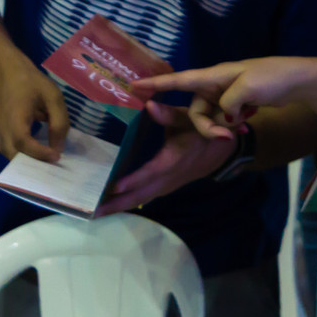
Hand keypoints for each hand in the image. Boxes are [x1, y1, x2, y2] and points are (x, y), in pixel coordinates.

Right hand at [0, 55, 69, 162]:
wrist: (7, 76)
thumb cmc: (31, 84)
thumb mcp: (52, 96)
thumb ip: (58, 120)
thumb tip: (59, 147)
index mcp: (15, 118)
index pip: (23, 142)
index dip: (39, 153)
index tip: (57, 157)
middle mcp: (4, 131)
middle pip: (15, 157)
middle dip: (35, 166)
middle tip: (55, 168)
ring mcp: (1, 136)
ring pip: (13, 159)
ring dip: (30, 165)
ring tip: (50, 166)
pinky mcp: (3, 138)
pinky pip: (13, 154)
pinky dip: (25, 159)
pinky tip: (41, 158)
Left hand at [97, 102, 232, 215]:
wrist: (223, 147)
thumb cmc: (203, 128)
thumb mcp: (190, 118)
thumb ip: (169, 114)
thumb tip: (149, 105)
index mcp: (173, 159)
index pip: (150, 173)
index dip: (132, 180)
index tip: (113, 187)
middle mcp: (169, 177)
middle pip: (140, 195)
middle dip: (117, 204)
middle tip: (93, 211)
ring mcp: (168, 184)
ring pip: (141, 199)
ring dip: (120, 206)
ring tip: (97, 211)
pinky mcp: (167, 186)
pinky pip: (146, 197)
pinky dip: (129, 202)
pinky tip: (115, 203)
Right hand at [133, 56, 316, 140]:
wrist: (301, 81)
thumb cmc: (274, 78)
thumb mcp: (248, 89)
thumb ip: (226, 104)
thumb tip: (221, 117)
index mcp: (215, 75)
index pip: (180, 79)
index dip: (156, 84)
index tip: (132, 85)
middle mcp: (218, 83)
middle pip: (196, 109)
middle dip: (206, 125)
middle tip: (227, 133)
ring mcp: (228, 93)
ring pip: (210, 117)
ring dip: (221, 126)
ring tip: (243, 125)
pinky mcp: (239, 102)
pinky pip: (224, 118)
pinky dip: (231, 124)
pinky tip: (247, 121)